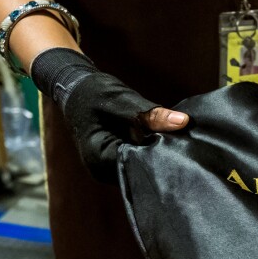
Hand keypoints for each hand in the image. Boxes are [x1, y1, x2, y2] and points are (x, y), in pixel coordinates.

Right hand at [29, 47, 187, 182]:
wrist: (73, 88)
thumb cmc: (92, 92)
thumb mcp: (123, 99)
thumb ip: (151, 114)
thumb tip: (183, 122)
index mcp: (98, 156)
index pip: (136, 166)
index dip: (159, 156)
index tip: (181, 145)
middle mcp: (101, 169)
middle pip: (138, 170)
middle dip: (160, 157)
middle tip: (184, 144)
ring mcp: (107, 168)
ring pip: (139, 167)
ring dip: (154, 155)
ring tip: (175, 142)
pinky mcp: (114, 162)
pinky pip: (135, 161)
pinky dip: (147, 152)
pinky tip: (162, 142)